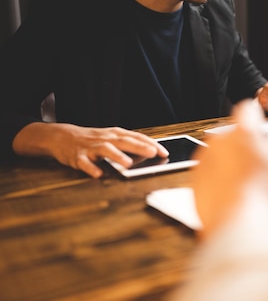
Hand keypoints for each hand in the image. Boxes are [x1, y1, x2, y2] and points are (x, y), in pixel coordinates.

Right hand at [12, 122, 168, 177]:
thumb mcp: (112, 138)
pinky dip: (91, 168)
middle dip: (139, 147)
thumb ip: (129, 145)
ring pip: (105, 150)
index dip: (151, 144)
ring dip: (117, 156)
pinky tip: (98, 174)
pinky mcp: (77, 156)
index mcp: (116, 134)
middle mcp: (105, 138)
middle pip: (124, 141)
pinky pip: (84, 163)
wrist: (62, 136)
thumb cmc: (93, 139)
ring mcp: (91, 147)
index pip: (136, 137)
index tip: (164, 151)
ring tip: (128, 164)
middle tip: (153, 153)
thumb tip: (151, 153)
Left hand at [191, 100, 267, 239]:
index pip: (246, 110)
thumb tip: (266, 142)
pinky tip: (229, 193)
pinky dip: (216, 178)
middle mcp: (221, 139)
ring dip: (228, 163)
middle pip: (231, 136)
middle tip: (254, 167)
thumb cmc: (259, 193)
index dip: (253, 116)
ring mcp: (204, 157)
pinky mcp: (195, 175)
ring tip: (242, 185)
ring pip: (218, 154)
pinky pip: (208, 171)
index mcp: (243, 132)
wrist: (236, 220)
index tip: (256, 123)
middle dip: (240, 147)